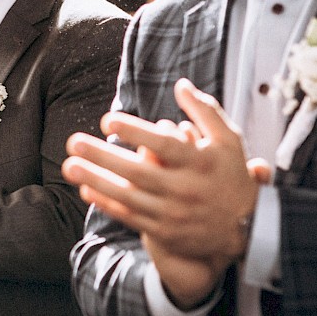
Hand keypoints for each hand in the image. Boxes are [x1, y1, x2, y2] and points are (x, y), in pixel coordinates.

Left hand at [62, 78, 258, 307]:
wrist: (247, 230)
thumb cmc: (231, 176)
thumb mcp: (229, 141)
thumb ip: (205, 111)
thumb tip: (181, 84)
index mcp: (200, 162)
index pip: (164, 145)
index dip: (135, 132)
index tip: (108, 121)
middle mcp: (185, 188)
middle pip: (138, 172)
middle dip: (103, 157)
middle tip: (73, 142)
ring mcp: (173, 212)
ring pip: (129, 196)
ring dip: (96, 181)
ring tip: (69, 166)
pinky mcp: (164, 231)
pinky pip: (130, 216)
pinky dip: (107, 204)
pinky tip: (86, 190)